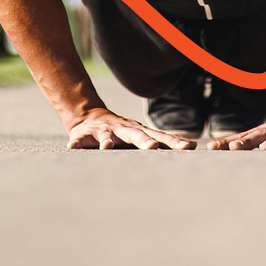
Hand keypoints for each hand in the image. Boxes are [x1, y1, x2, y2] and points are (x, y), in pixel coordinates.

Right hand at [66, 108, 196, 150]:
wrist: (88, 117)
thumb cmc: (120, 132)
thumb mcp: (139, 135)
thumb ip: (160, 141)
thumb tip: (193, 146)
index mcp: (139, 132)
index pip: (160, 136)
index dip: (174, 142)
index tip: (189, 147)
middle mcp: (123, 129)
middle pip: (136, 134)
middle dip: (144, 141)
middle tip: (153, 148)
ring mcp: (103, 131)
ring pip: (106, 135)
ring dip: (107, 140)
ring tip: (106, 147)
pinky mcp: (84, 135)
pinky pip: (80, 140)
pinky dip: (77, 143)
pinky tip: (72, 148)